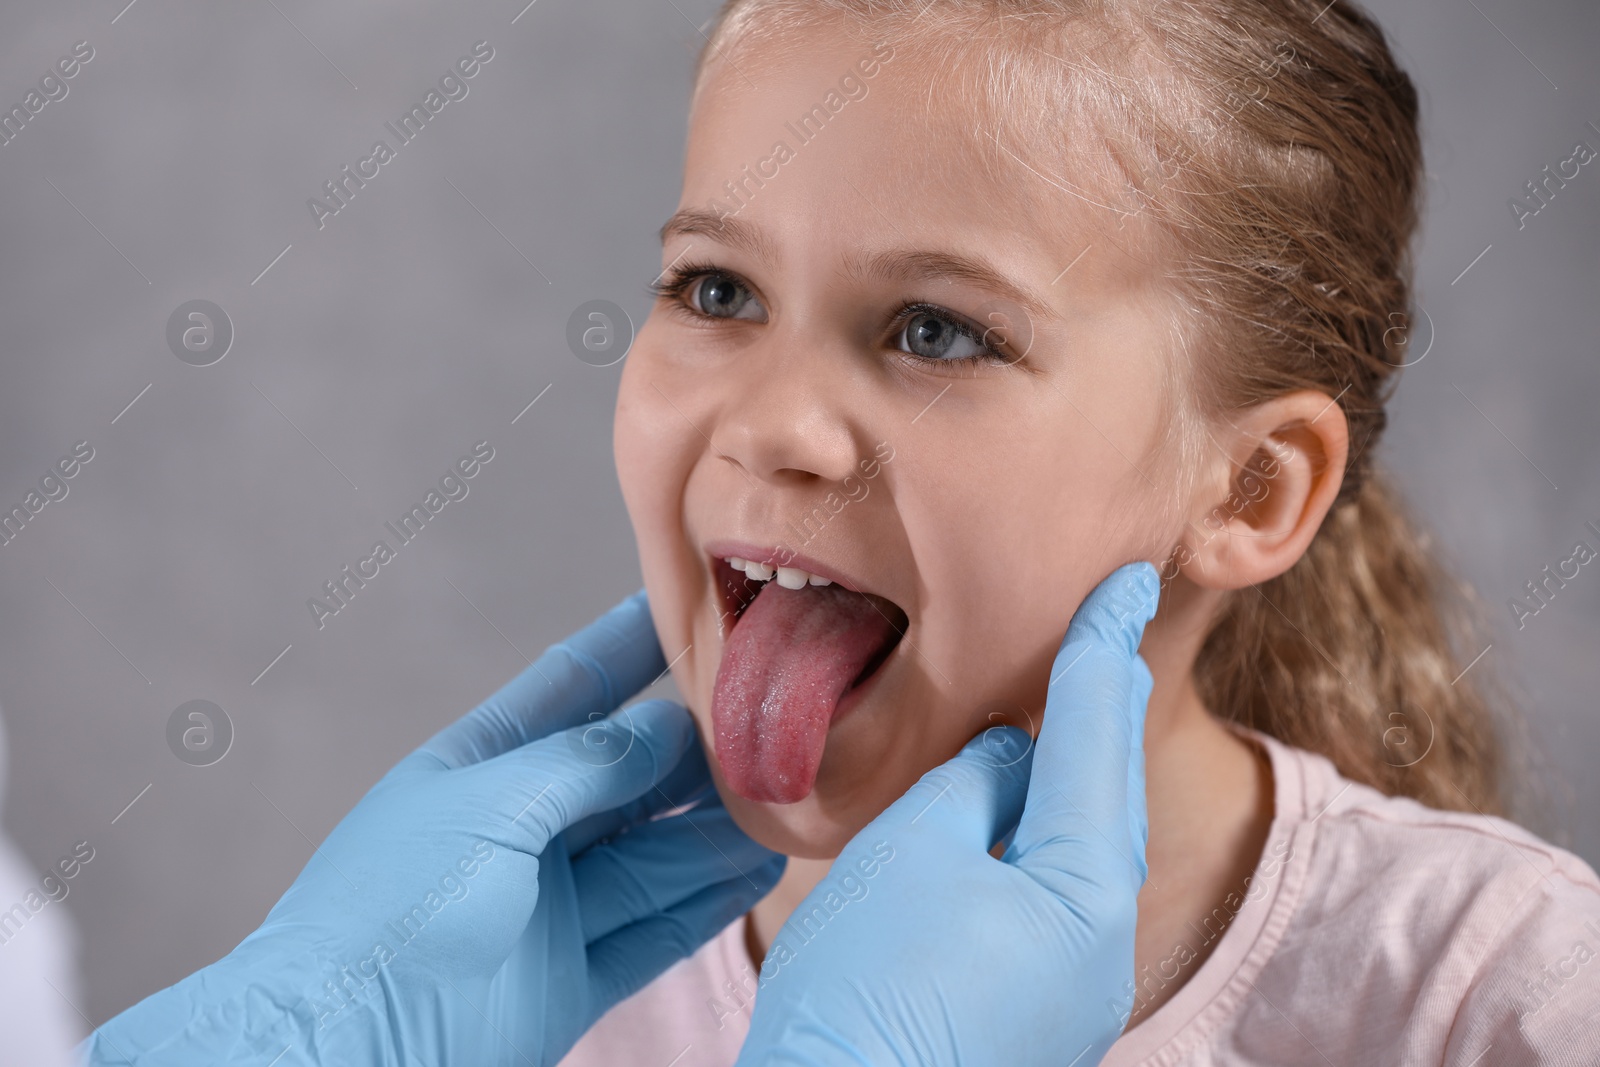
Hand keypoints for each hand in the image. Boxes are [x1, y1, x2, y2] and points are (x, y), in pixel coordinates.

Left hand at [85, 591, 783, 1065]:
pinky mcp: (569, 978)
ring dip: (718, 829)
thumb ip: (585, 765)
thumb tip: (667, 725)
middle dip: (695, 749)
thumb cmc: (385, 916)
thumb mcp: (489, 811)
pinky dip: (709, 902)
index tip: (690, 608)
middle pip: (627, 776)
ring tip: (790, 798)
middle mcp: (521, 830)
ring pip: (654, 853)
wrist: (342, 1050)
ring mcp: (548, 905)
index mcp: (481, 769)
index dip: (630, 646)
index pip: (572, 688)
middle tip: (770, 720)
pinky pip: (655, 928)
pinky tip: (757, 871)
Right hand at [734, 562, 1159, 1066]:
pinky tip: (1012, 808)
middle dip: (1105, 709)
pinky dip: (1040, 833)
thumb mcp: (915, 846)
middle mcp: (1100, 945)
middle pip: (1107, 796)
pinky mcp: (1033, 1012)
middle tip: (1109, 628)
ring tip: (1061, 704)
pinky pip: (1052, 894)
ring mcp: (1072, 989)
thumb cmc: (864, 986)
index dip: (1105, 649)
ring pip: (1082, 848)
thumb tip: (1011, 756)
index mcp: (1083, 891)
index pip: (1097, 738)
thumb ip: (976, 783)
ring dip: (1073, 771)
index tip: (1128, 584)